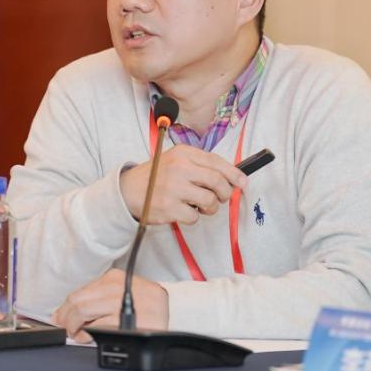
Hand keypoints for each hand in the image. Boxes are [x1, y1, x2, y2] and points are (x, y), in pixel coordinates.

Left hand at [52, 268, 168, 342]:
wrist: (175, 317)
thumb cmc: (145, 309)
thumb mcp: (122, 295)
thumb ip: (97, 300)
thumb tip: (63, 312)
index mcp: (116, 278)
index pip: (80, 291)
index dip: (64, 307)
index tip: (58, 318)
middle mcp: (120, 287)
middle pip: (79, 301)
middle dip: (66, 318)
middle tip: (66, 329)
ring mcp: (126, 304)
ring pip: (84, 312)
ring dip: (75, 327)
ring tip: (79, 334)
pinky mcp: (131, 322)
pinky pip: (99, 327)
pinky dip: (88, 335)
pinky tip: (91, 338)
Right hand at [119, 144, 246, 224]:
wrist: (128, 190)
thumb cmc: (157, 176)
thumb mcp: (176, 160)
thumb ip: (200, 165)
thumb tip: (232, 177)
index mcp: (183, 153)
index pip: (216, 162)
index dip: (234, 174)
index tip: (243, 182)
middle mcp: (179, 168)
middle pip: (217, 181)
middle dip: (225, 193)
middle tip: (222, 197)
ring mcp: (174, 188)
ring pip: (209, 201)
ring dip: (210, 207)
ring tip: (201, 206)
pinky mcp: (169, 207)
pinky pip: (194, 216)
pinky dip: (193, 217)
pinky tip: (184, 210)